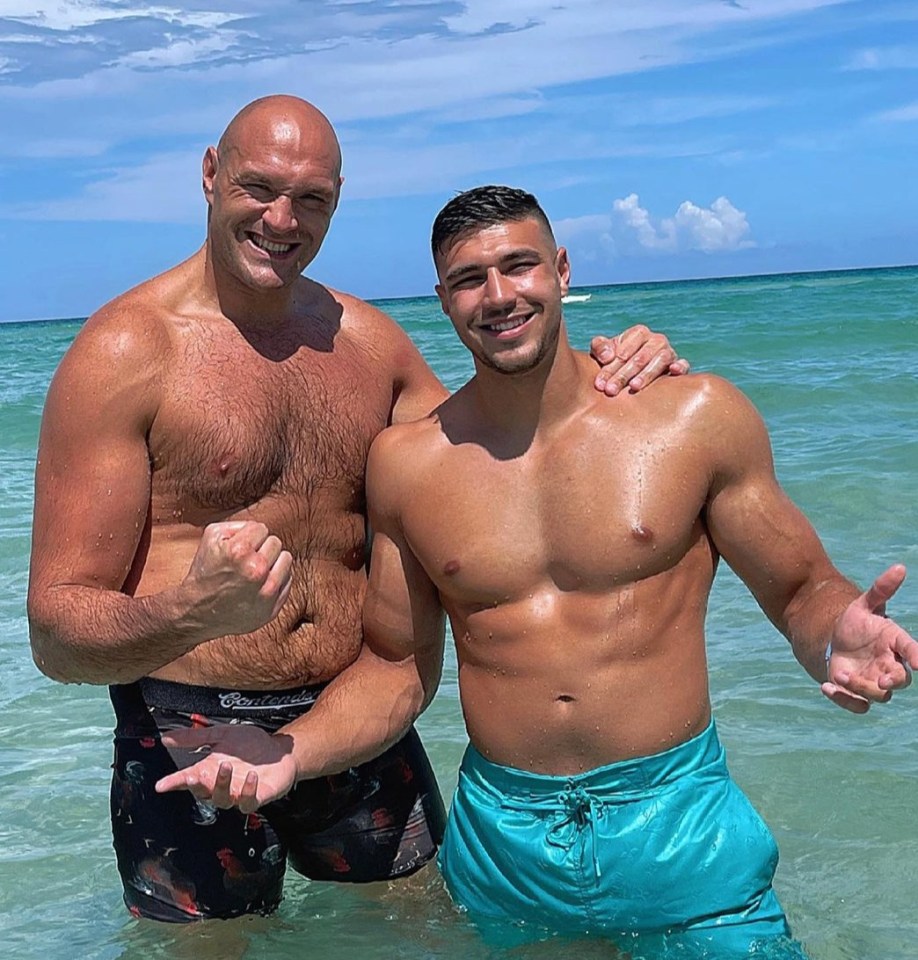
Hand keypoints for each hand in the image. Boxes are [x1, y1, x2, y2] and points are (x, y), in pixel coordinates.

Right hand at [155, 722, 297, 812]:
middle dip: (197, 785)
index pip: (187, 780)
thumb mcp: (220, 734)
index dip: (174, 783)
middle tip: (194, 774)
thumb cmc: (249, 744)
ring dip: (222, 784)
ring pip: (223, 799)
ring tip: (226, 766)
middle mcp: (221, 785)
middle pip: (203, 793)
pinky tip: (251, 777)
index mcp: (209, 770)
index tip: (161, 785)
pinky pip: (249, 802)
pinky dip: (248, 791)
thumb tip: (166, 738)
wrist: (277, 750)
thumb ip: (194, 738)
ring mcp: (239, 793)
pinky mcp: (258, 797)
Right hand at [184, 521, 292, 638]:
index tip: (239, 548)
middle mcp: (256, 571)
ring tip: (255, 571)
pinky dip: (277, 579)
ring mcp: (266, 591)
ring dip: (273, 562)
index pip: (262, 529)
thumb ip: (237, 525)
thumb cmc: (205, 572)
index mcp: (239, 551)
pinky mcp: (272, 607)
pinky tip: (260, 584)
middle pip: (275, 542)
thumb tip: (259, 528)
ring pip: (286, 559)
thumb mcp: (211, 537)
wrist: (198, 612)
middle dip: (261, 548)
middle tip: (245, 561)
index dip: (249, 536)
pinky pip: (288, 580)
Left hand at [590, 324, 689, 395]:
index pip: (624, 350)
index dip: (610, 367)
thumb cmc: (613, 359)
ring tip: (633, 387)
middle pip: (639, 358)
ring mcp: (669, 352)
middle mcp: (656, 340)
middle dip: (623, 375)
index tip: (600, 383)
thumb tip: (607, 356)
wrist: (631, 370)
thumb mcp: (602, 351)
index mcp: (639, 333)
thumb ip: (599, 347)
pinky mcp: (679, 365)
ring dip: (646, 375)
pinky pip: (684, 364)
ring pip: (659, 361)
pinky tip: (673, 371)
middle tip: (610, 391)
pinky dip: (680, 367)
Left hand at [821, 564, 917, 713]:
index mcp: (895, 643)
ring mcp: (873, 681)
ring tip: (840, 675)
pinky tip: (826, 688)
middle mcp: (889, 665)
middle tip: (882, 681)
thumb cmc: (857, 623)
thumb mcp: (865, 604)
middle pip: (899, 680)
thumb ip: (881, 589)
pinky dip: (844, 699)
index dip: (917, 656)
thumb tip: (900, 566)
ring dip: (861, 687)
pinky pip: (856, 704)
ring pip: (878, 695)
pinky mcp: (856, 691)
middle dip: (892, 682)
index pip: (912, 651)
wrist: (836, 640)